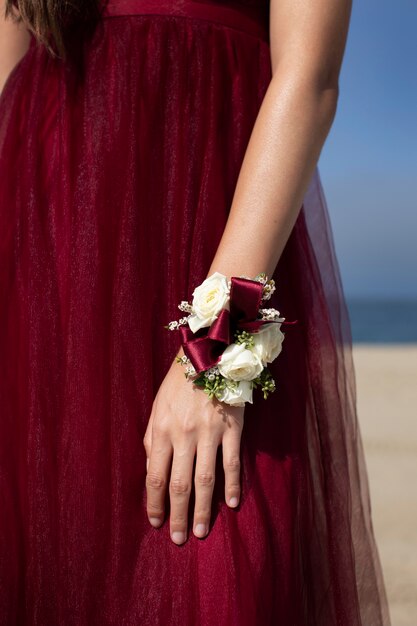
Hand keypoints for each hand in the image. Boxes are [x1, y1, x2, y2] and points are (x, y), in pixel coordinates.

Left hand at [143, 347, 244, 544]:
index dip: (154, 503)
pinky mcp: (232, 427)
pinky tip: (232, 504)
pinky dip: (232, 485)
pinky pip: (232, 463)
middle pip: (180, 484)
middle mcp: (183, 434)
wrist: (207, 354)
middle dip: (177, 515)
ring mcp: (209, 432)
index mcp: (161, 429)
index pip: (155, 476)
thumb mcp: (156, 407)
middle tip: (179, 539)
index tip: (156, 522)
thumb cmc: (177, 384)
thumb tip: (152, 469)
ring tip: (200, 531)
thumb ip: (152, 439)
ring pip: (205, 480)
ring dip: (203, 509)